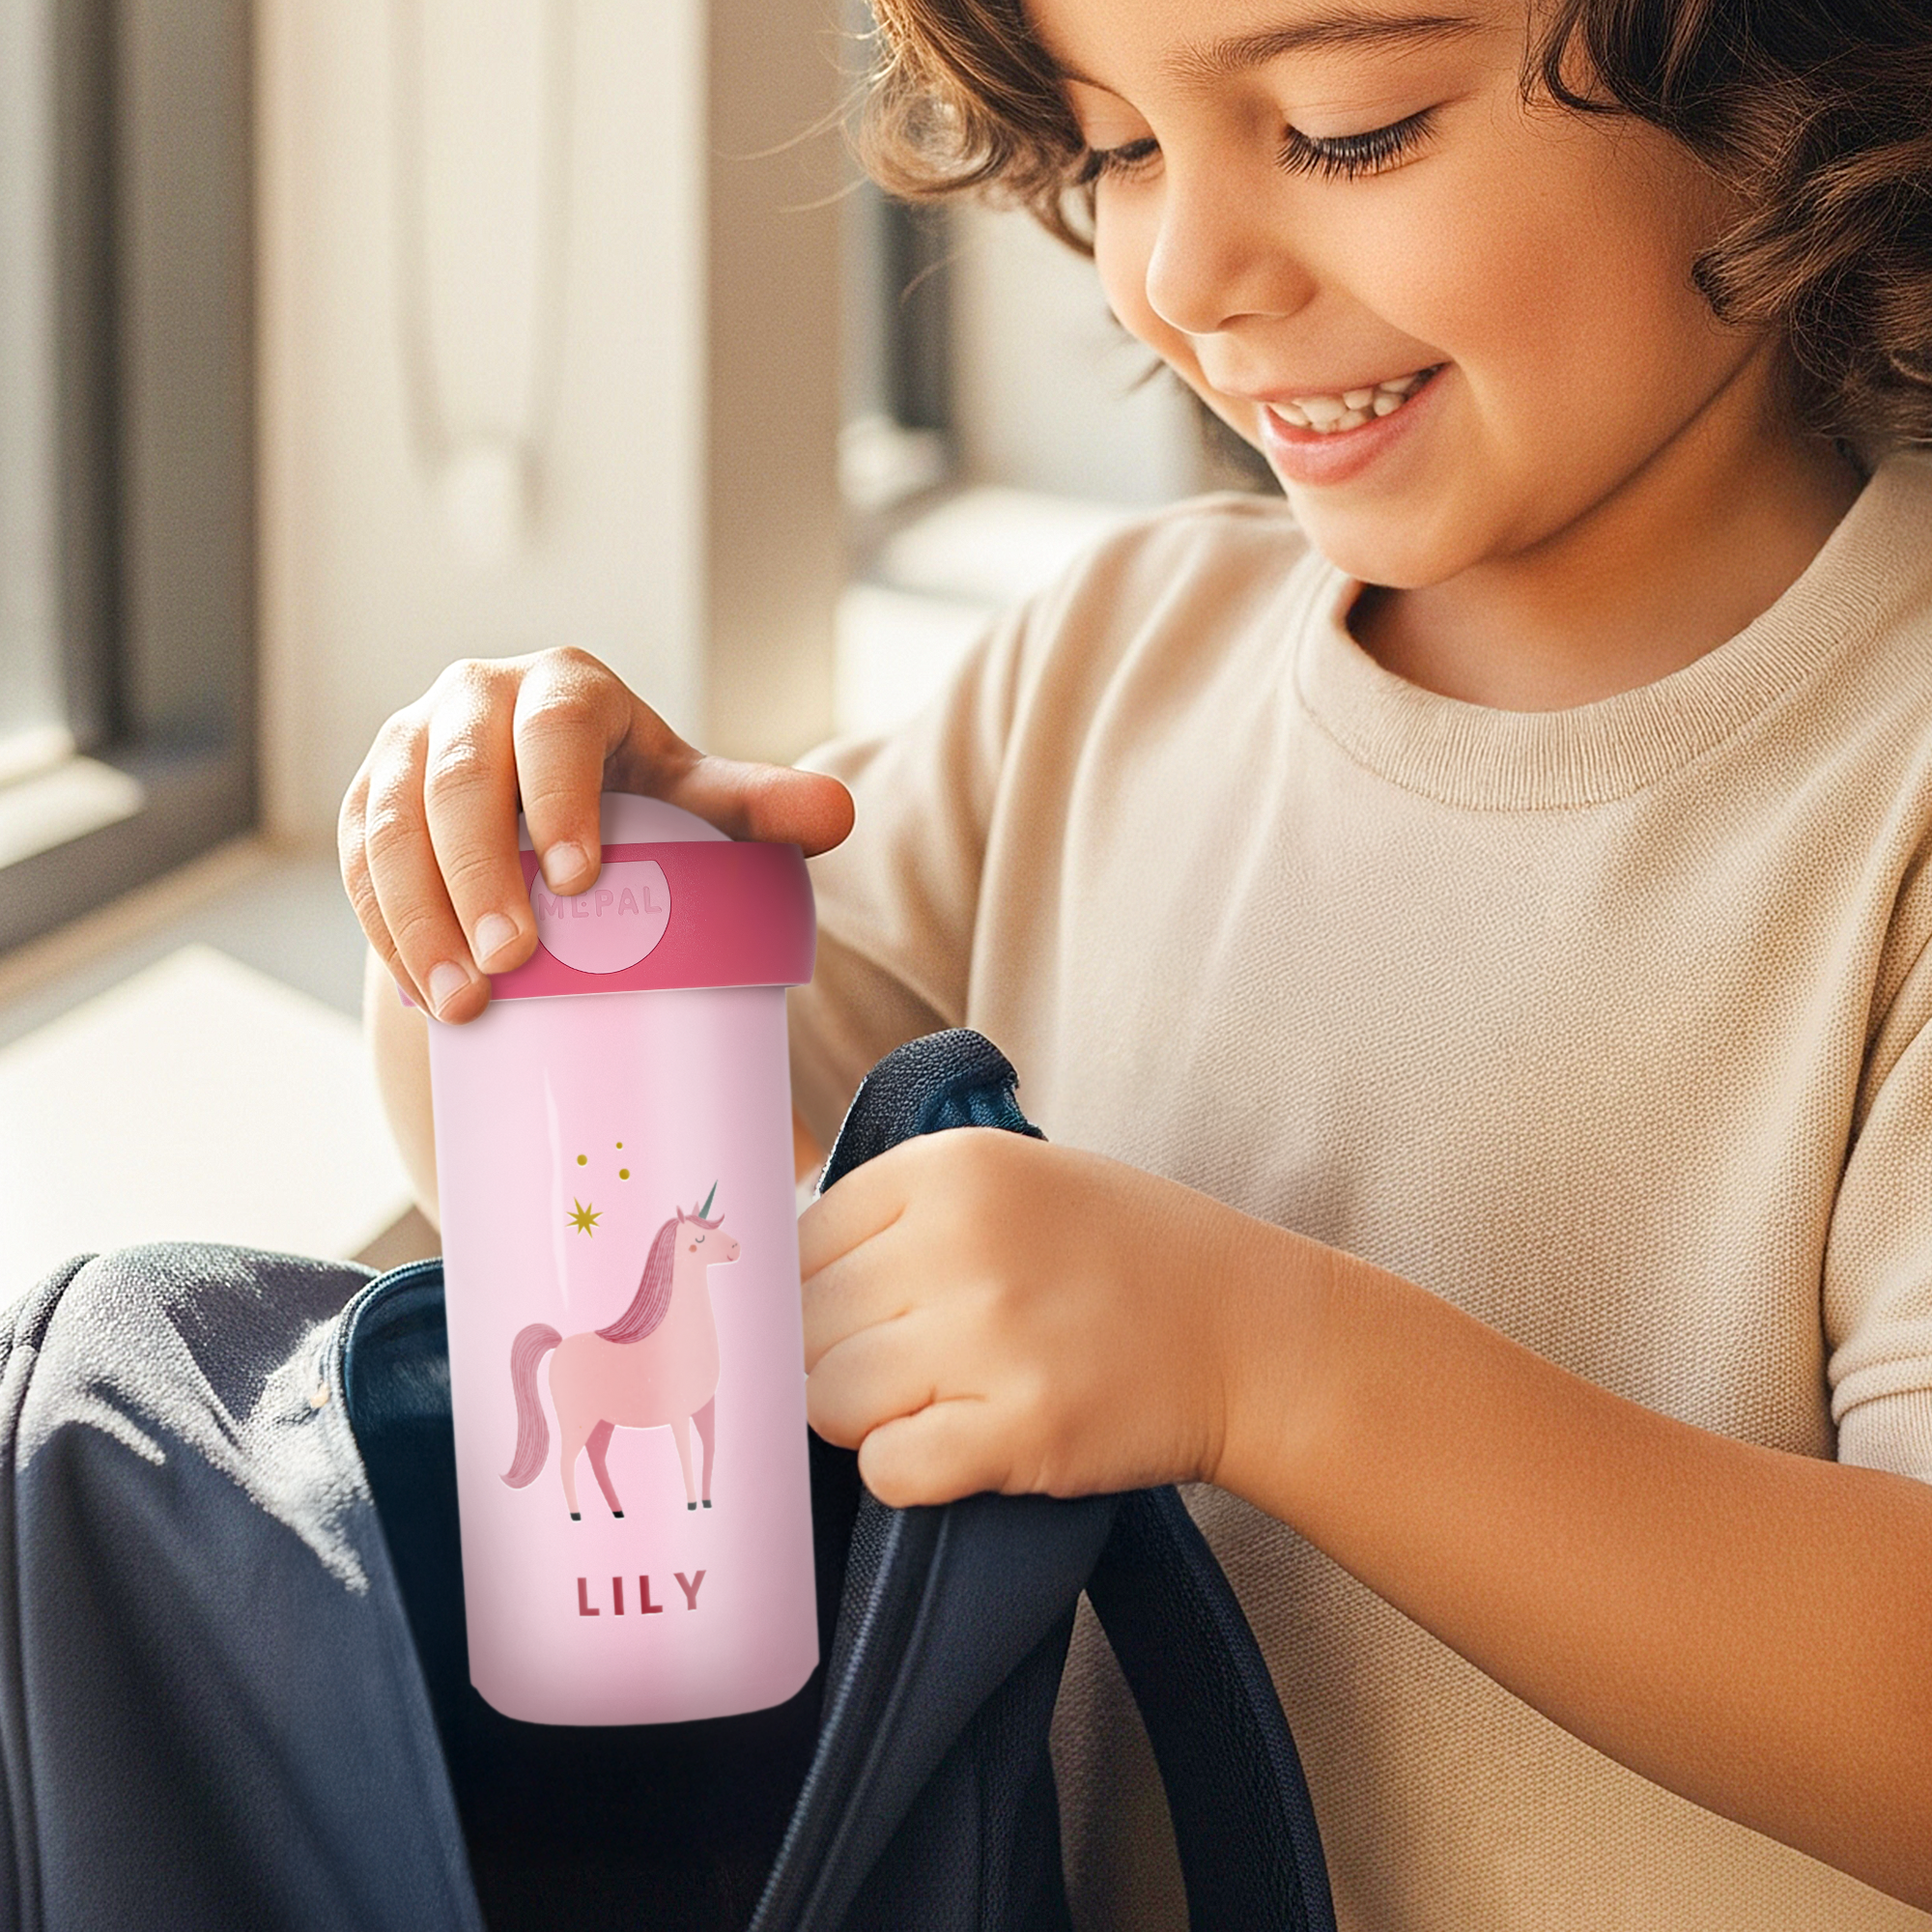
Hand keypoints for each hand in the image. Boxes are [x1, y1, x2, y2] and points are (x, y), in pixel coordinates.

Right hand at [339, 647, 852, 1019]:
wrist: (542, 807)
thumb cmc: (632, 798)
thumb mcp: (692, 798)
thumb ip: (759, 806)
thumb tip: (836, 815)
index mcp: (564, 689)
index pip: (555, 728)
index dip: (560, 796)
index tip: (579, 882)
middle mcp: (475, 700)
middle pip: (460, 778)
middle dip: (477, 873)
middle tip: (511, 964)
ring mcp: (410, 746)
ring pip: (392, 821)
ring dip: (417, 914)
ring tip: (461, 1000)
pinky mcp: (369, 799)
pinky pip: (360, 858)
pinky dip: (383, 924)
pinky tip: (420, 987)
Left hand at [801, 1128, 1289, 1506]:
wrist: (1253, 1332)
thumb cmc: (1123, 1254)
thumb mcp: (1015, 1179)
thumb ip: (902, 1211)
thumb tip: (769, 1267)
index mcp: (952, 1166)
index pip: (799, 1239)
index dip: (809, 1291)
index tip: (847, 1315)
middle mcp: (962, 1240)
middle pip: (803, 1324)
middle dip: (829, 1357)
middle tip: (898, 1366)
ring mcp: (992, 1336)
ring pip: (829, 1400)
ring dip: (866, 1417)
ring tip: (936, 1400)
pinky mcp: (1021, 1430)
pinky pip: (889, 1470)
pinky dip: (908, 1471)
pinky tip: (964, 1441)